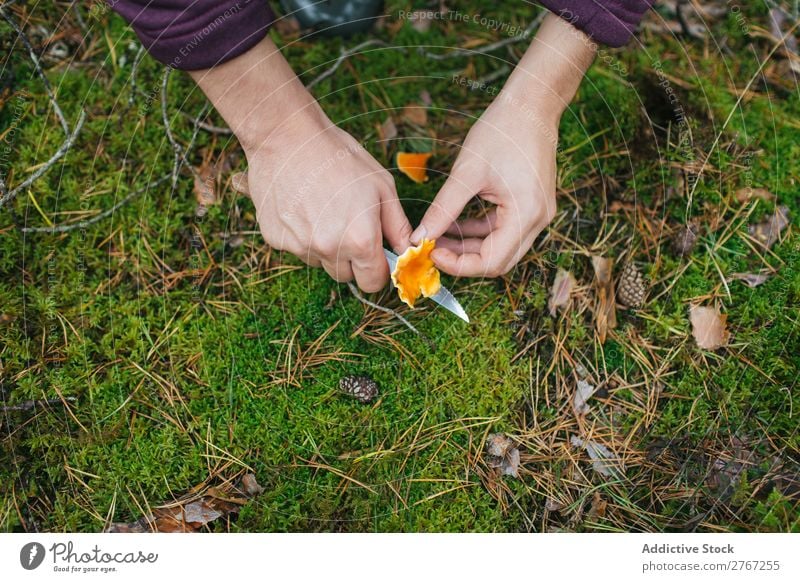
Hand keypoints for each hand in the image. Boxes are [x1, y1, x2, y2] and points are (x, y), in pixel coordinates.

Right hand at [189, 37, 410, 291]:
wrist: (286, 136)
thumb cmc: (339, 156)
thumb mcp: (381, 186)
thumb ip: (397, 226)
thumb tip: (408, 252)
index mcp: (359, 240)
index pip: (372, 283)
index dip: (377, 271)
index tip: (376, 256)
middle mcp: (328, 250)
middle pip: (345, 275)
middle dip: (352, 259)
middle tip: (349, 224)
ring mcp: (299, 246)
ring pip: (320, 261)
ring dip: (326, 246)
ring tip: (323, 208)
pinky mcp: (275, 239)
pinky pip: (296, 247)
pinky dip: (301, 234)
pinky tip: (302, 206)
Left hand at [412, 94, 557, 277]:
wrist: (532, 104)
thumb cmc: (502, 131)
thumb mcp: (466, 172)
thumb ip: (443, 208)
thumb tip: (419, 237)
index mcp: (526, 214)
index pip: (492, 262)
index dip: (459, 265)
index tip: (432, 253)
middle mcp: (538, 220)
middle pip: (498, 261)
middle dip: (463, 259)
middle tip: (433, 248)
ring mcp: (538, 214)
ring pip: (500, 248)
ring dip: (469, 245)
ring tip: (438, 235)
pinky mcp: (532, 206)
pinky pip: (504, 231)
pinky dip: (480, 231)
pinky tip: (455, 223)